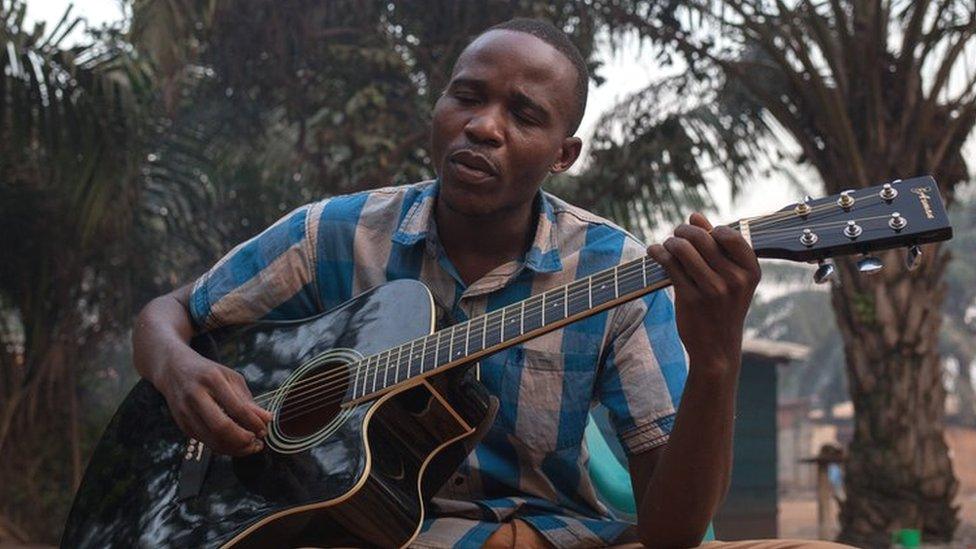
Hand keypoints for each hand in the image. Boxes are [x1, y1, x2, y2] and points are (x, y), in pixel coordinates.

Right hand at [156, 347, 272, 455]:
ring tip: (250, 447)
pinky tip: (235, 444)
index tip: (264, 430)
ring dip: (234, 449)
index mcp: (212, 379)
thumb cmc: (208, 373)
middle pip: (221, 427)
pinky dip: (222, 447)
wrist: (174, 369)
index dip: (253, 423)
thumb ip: (247, 399)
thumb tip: (266, 419)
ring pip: (212, 440)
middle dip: (243, 440)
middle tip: (257, 443)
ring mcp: (185, 412)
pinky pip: (205, 442)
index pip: (237, 408)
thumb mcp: (230, 378)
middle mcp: (195, 396)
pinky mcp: (181, 424)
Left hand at [647, 213, 760, 373]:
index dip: (711, 229)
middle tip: (676, 234)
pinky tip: (655, 252)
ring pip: (683, 249)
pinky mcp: (690, 299)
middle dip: (684, 231)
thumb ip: (716, 247)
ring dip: (670, 241)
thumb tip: (694, 216)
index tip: (700, 233)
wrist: (717, 348)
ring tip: (667, 245)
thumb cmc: (723, 308)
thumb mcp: (731, 279)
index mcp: (750, 272)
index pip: (729, 235)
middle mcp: (734, 280)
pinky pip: (669, 265)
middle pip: (702, 238)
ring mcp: (712, 290)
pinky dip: (658, 253)